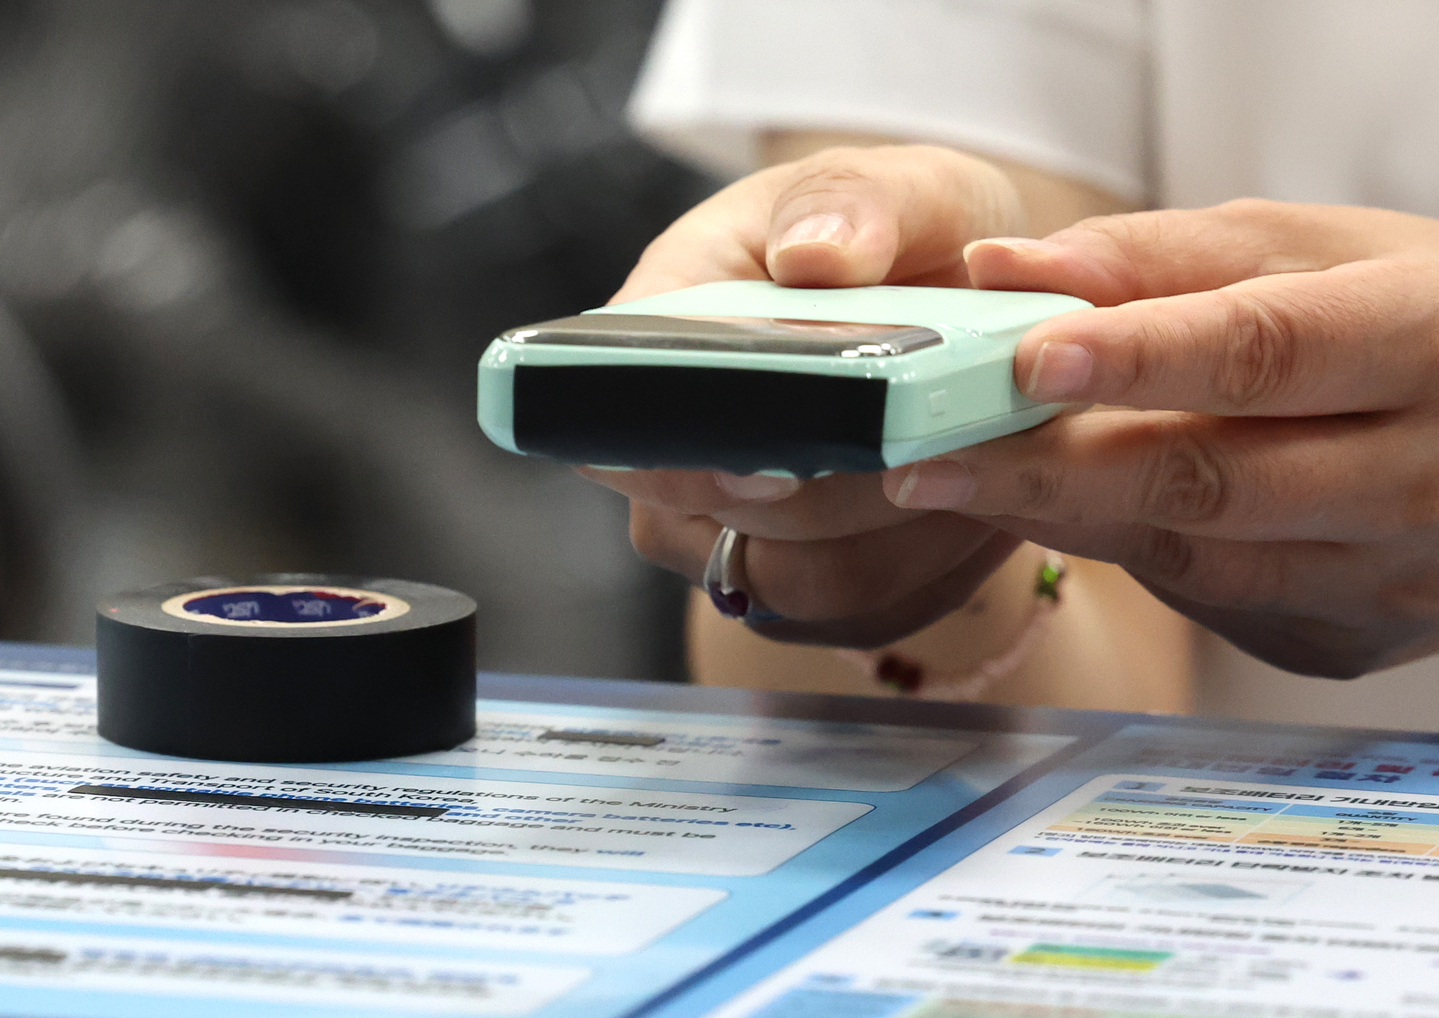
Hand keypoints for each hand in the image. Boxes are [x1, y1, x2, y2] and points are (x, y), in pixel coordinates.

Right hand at [583, 144, 1027, 647]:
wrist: (965, 317)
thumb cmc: (911, 240)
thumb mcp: (910, 186)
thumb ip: (861, 203)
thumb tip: (813, 256)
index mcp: (667, 314)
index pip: (617, 402)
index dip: (690, 450)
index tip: (781, 468)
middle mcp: (671, 432)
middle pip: (714, 509)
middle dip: (841, 495)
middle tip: (944, 459)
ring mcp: (721, 518)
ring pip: (794, 575)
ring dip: (901, 536)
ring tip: (983, 470)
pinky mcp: (789, 578)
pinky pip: (852, 608)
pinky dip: (930, 568)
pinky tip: (977, 510)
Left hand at [885, 199, 1438, 675]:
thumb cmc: (1398, 311)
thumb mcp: (1306, 250)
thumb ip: (1153, 256)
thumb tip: (1001, 267)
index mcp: (1427, 344)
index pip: (1265, 354)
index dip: (1139, 359)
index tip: (1021, 360)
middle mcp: (1423, 481)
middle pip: (1210, 484)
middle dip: (1048, 471)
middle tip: (922, 459)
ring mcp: (1388, 581)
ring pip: (1194, 560)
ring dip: (1062, 519)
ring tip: (956, 480)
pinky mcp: (1340, 639)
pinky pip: (1207, 600)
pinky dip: (1122, 553)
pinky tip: (1060, 510)